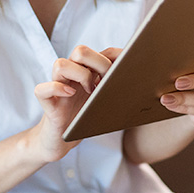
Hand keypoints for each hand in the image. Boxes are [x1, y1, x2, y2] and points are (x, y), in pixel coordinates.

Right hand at [31, 45, 118, 161]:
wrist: (59, 142)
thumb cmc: (85, 121)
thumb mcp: (106, 104)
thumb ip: (119, 92)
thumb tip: (151, 92)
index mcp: (88, 72)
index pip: (102, 51)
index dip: (116, 56)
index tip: (127, 69)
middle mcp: (72, 75)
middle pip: (80, 50)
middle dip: (99, 63)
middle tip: (107, 82)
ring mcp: (58, 87)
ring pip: (60, 64)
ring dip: (80, 75)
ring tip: (90, 91)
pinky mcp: (47, 103)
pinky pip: (42, 89)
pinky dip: (56, 88)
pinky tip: (69, 95)